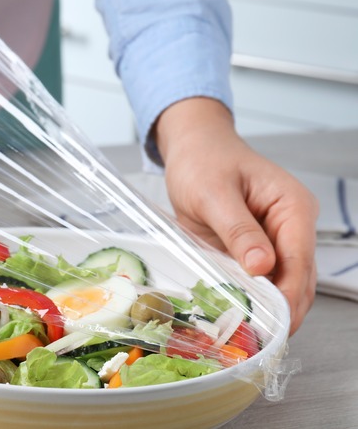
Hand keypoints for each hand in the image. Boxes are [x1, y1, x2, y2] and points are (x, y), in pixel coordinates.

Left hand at [155, 98, 317, 334]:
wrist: (192, 149)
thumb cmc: (203, 162)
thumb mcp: (213, 193)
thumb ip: (238, 229)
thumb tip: (262, 267)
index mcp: (293, 208)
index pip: (299, 260)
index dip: (288, 294)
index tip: (273, 323)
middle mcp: (293, 227)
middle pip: (298, 279)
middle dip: (282, 310)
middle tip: (258, 341)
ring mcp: (277, 240)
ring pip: (282, 285)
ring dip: (268, 310)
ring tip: (249, 338)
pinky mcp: (256, 250)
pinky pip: (259, 281)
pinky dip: (251, 299)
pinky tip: (238, 319)